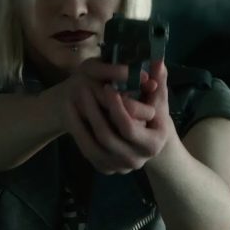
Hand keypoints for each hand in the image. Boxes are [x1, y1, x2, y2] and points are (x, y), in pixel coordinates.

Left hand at [80, 59, 176, 173]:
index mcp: (154, 143)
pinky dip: (77, 130)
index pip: (129, 125)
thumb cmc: (152, 115)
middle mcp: (136, 160)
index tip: (107, 86)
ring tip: (71, 97)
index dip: (117, 106)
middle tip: (82, 88)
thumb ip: (160, 80)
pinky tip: (69, 111)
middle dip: (93, 111)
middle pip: (108, 136)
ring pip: (93, 144)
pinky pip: (86, 149)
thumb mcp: (157, 99)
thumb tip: (159, 61)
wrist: (144, 140)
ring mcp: (119, 167)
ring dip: (80, 120)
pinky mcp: (105, 167)